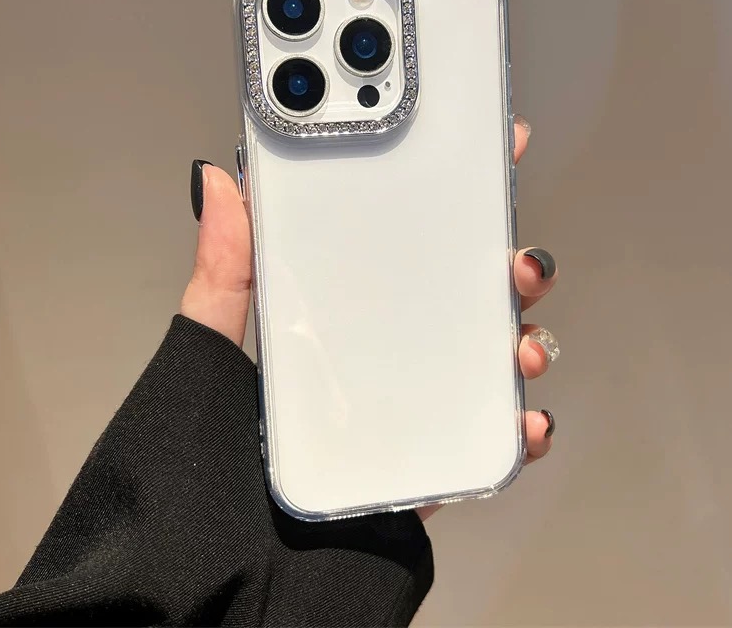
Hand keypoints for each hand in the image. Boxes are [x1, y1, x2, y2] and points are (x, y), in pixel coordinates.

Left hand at [180, 117, 557, 519]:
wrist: (221, 572)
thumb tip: (220, 180)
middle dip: (504, 272)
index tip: (487, 158)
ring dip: (522, 344)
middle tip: (517, 259)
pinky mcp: (426, 463)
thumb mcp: (214, 348)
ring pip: (486, 364)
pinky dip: (518, 431)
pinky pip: (485, 442)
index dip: (450, 201)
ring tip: (521, 345)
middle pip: (461, 301)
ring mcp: (410, 408)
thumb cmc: (207, 454)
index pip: (402, 245)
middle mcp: (384, 355)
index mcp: (342, 314)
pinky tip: (525, 421)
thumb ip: (225, 272)